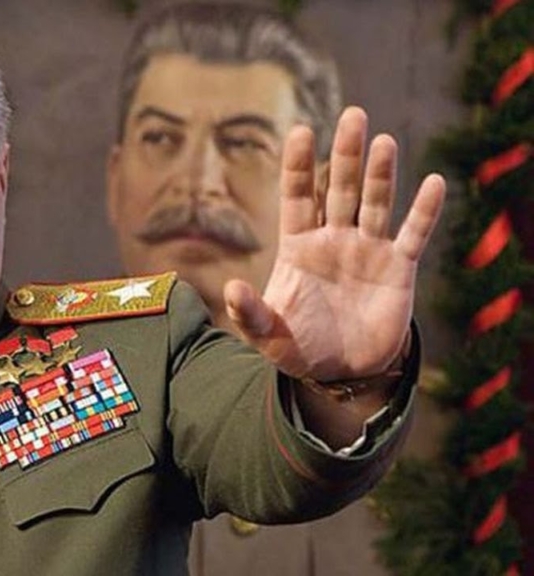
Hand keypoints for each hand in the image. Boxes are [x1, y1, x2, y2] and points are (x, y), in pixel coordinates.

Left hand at [223, 107, 444, 381]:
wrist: (342, 372)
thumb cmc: (299, 346)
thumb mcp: (267, 335)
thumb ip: (249, 313)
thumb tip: (230, 290)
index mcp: (299, 247)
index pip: (297, 196)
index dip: (299, 165)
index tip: (300, 130)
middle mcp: (334, 239)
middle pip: (339, 188)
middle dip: (345, 154)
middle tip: (353, 116)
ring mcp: (368, 250)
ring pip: (375, 203)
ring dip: (380, 174)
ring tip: (383, 142)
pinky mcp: (398, 269)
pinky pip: (413, 235)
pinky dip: (424, 211)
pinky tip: (434, 183)